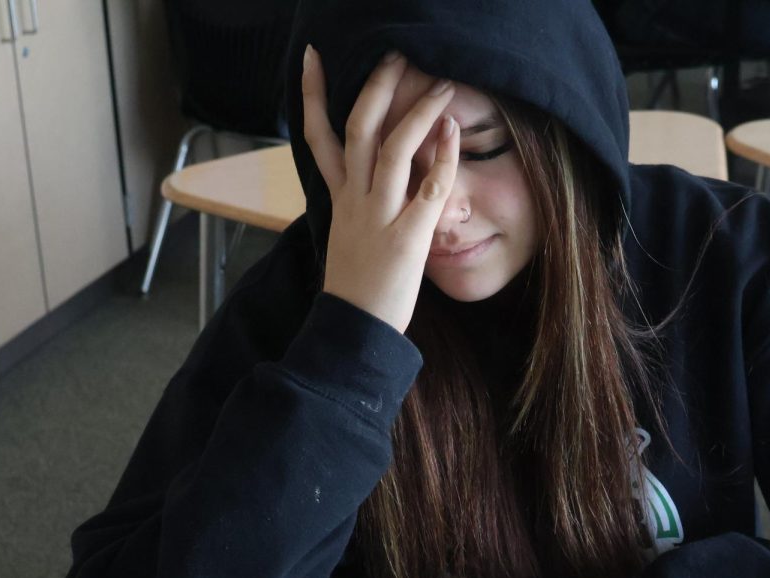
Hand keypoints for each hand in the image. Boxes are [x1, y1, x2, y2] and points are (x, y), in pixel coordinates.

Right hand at [300, 45, 459, 332]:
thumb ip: (355, 204)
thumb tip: (365, 182)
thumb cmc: (355, 288)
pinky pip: (429, 189)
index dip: (313, 95)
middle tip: (393, 54)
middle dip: (375, 87)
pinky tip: (456, 134)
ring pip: (393, 150)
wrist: (353, 331)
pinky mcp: (407, 238)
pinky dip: (443, 158)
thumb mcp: (347, 236)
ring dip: (418, 113)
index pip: (317, 137)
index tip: (313, 59)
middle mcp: (354, 200)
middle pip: (357, 130)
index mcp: (338, 199)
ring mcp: (379, 217)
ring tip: (442, 86)